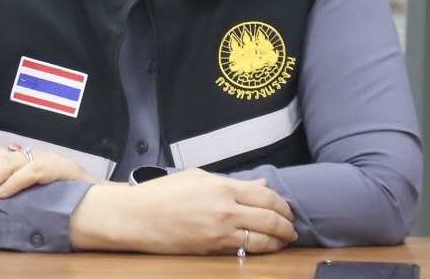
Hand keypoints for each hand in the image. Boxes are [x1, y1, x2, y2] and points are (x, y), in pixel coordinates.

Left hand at [0, 144, 101, 204]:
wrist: (99, 199)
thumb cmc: (61, 198)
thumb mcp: (27, 192)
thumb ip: (5, 189)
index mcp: (18, 157)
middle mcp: (29, 154)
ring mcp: (45, 160)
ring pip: (8, 164)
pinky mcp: (60, 169)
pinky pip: (34, 172)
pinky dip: (16, 182)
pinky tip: (2, 195)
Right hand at [71, 168, 297, 254]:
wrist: (137, 216)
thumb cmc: (163, 194)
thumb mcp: (198, 178)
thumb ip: (232, 182)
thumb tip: (260, 183)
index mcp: (221, 186)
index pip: (265, 194)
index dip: (282, 203)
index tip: (287, 209)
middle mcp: (224, 208)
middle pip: (269, 217)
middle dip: (286, 224)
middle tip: (292, 228)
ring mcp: (218, 231)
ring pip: (262, 238)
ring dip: (278, 241)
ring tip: (285, 240)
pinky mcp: (211, 249)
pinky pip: (244, 250)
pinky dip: (259, 249)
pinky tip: (265, 247)